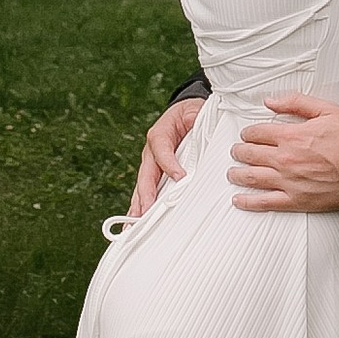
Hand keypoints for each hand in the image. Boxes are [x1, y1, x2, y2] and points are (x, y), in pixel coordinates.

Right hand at [127, 95, 197, 218]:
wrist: (184, 112)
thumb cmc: (191, 114)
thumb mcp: (195, 113)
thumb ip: (198, 122)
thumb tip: (207, 134)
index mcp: (160, 134)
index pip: (162, 150)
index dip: (170, 164)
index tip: (180, 177)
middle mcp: (151, 152)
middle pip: (146, 174)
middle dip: (145, 195)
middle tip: (145, 212)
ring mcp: (150, 165)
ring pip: (142, 187)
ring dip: (138, 206)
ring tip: (132, 226)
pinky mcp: (154, 174)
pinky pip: (146, 191)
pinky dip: (140, 207)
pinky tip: (134, 223)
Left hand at [228, 92, 338, 212]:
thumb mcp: (324, 109)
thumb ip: (294, 102)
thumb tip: (269, 101)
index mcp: (290, 136)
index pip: (257, 133)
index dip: (248, 133)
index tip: (247, 135)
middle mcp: (284, 159)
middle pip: (250, 155)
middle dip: (239, 152)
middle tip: (237, 152)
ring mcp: (288, 181)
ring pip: (252, 178)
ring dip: (237, 174)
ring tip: (232, 173)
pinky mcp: (295, 200)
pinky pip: (264, 202)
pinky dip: (248, 202)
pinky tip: (238, 199)